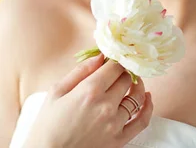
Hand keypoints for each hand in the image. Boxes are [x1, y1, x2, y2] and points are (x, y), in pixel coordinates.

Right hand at [25, 54, 153, 147]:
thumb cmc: (48, 124)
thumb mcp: (56, 91)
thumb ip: (80, 71)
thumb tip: (99, 56)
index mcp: (89, 91)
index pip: (114, 67)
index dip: (115, 60)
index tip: (113, 60)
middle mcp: (105, 106)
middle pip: (126, 79)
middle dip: (123, 72)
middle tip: (119, 71)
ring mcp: (115, 124)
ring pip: (136, 97)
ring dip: (136, 86)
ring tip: (133, 82)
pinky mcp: (119, 140)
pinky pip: (142, 121)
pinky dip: (148, 107)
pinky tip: (147, 98)